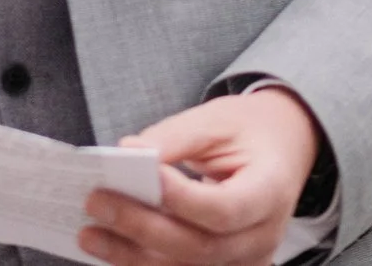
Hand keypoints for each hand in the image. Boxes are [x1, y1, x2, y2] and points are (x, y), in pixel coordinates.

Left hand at [79, 89, 322, 265]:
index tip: (135, 172)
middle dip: (142, 228)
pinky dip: (145, 262)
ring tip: (90, 234)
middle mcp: (263, 237)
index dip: (179, 198)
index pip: (224, 210)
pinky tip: (111, 248)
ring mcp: (248, 261)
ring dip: (133, 256)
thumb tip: (127, 153)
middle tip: (96, 202)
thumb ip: (173, 137)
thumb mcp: (215, 120)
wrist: (281, 149)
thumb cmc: (247, 131)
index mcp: (270, 191)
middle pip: (200, 248)